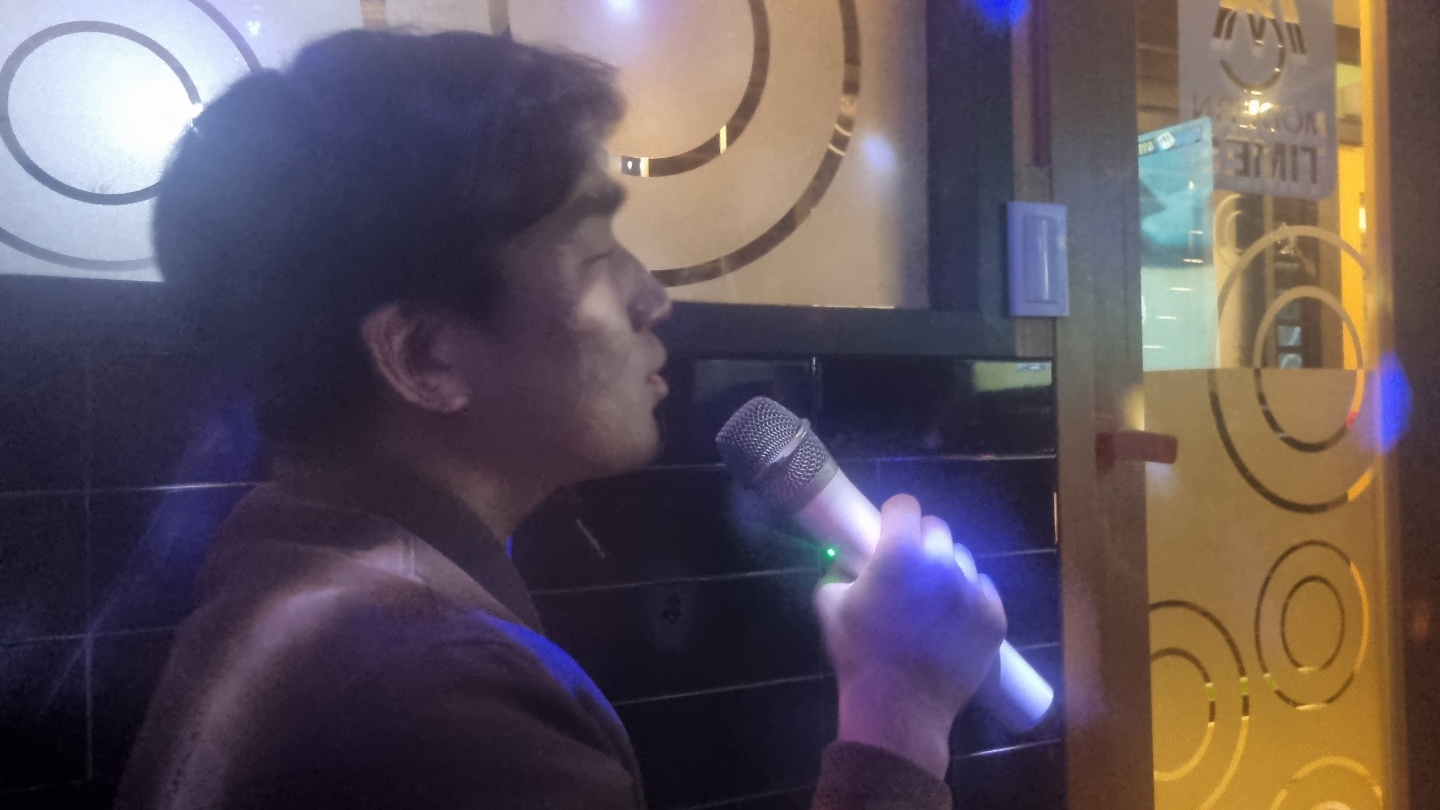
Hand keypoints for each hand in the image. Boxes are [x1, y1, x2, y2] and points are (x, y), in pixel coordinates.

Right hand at [814, 494, 1005, 777]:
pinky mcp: (994, 615)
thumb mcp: (830, 605)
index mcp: (899, 553)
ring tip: (932, 603)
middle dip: (922, 544)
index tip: (889, 534)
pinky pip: (983, 591)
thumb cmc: (860, 654)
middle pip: (937, 530)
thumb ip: (839, 572)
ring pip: (961, 561)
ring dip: (946, 572)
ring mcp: (972, 589)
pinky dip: (968, 600)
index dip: (895, 518)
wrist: (900, 707)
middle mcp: (941, 563)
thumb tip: (850, 562)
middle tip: (909, 572)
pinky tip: (951, 621)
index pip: (906, 506)